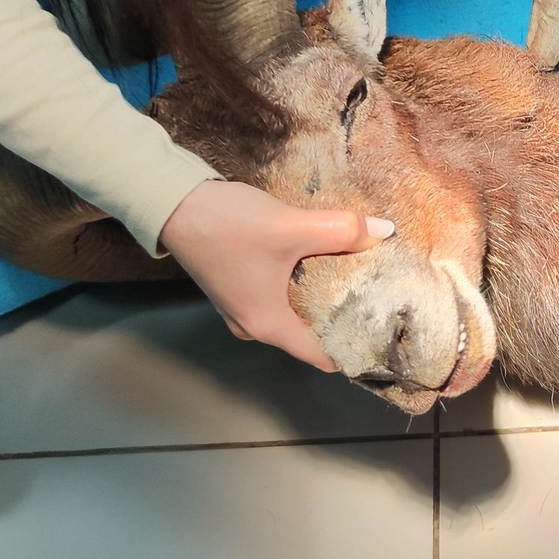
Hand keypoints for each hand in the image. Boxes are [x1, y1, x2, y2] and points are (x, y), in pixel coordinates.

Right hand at [157, 179, 394, 368]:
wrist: (173, 203)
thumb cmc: (227, 224)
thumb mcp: (291, 227)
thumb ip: (341, 230)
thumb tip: (383, 232)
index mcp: (268, 325)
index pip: (322, 356)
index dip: (354, 348)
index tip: (385, 335)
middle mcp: (254, 326)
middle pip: (310, 335)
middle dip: (343, 318)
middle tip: (380, 298)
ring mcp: (242, 308)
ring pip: (294, 314)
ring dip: (321, 299)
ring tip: (357, 278)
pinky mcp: (238, 288)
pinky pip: (280, 298)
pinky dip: (301, 286)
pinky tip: (320, 262)